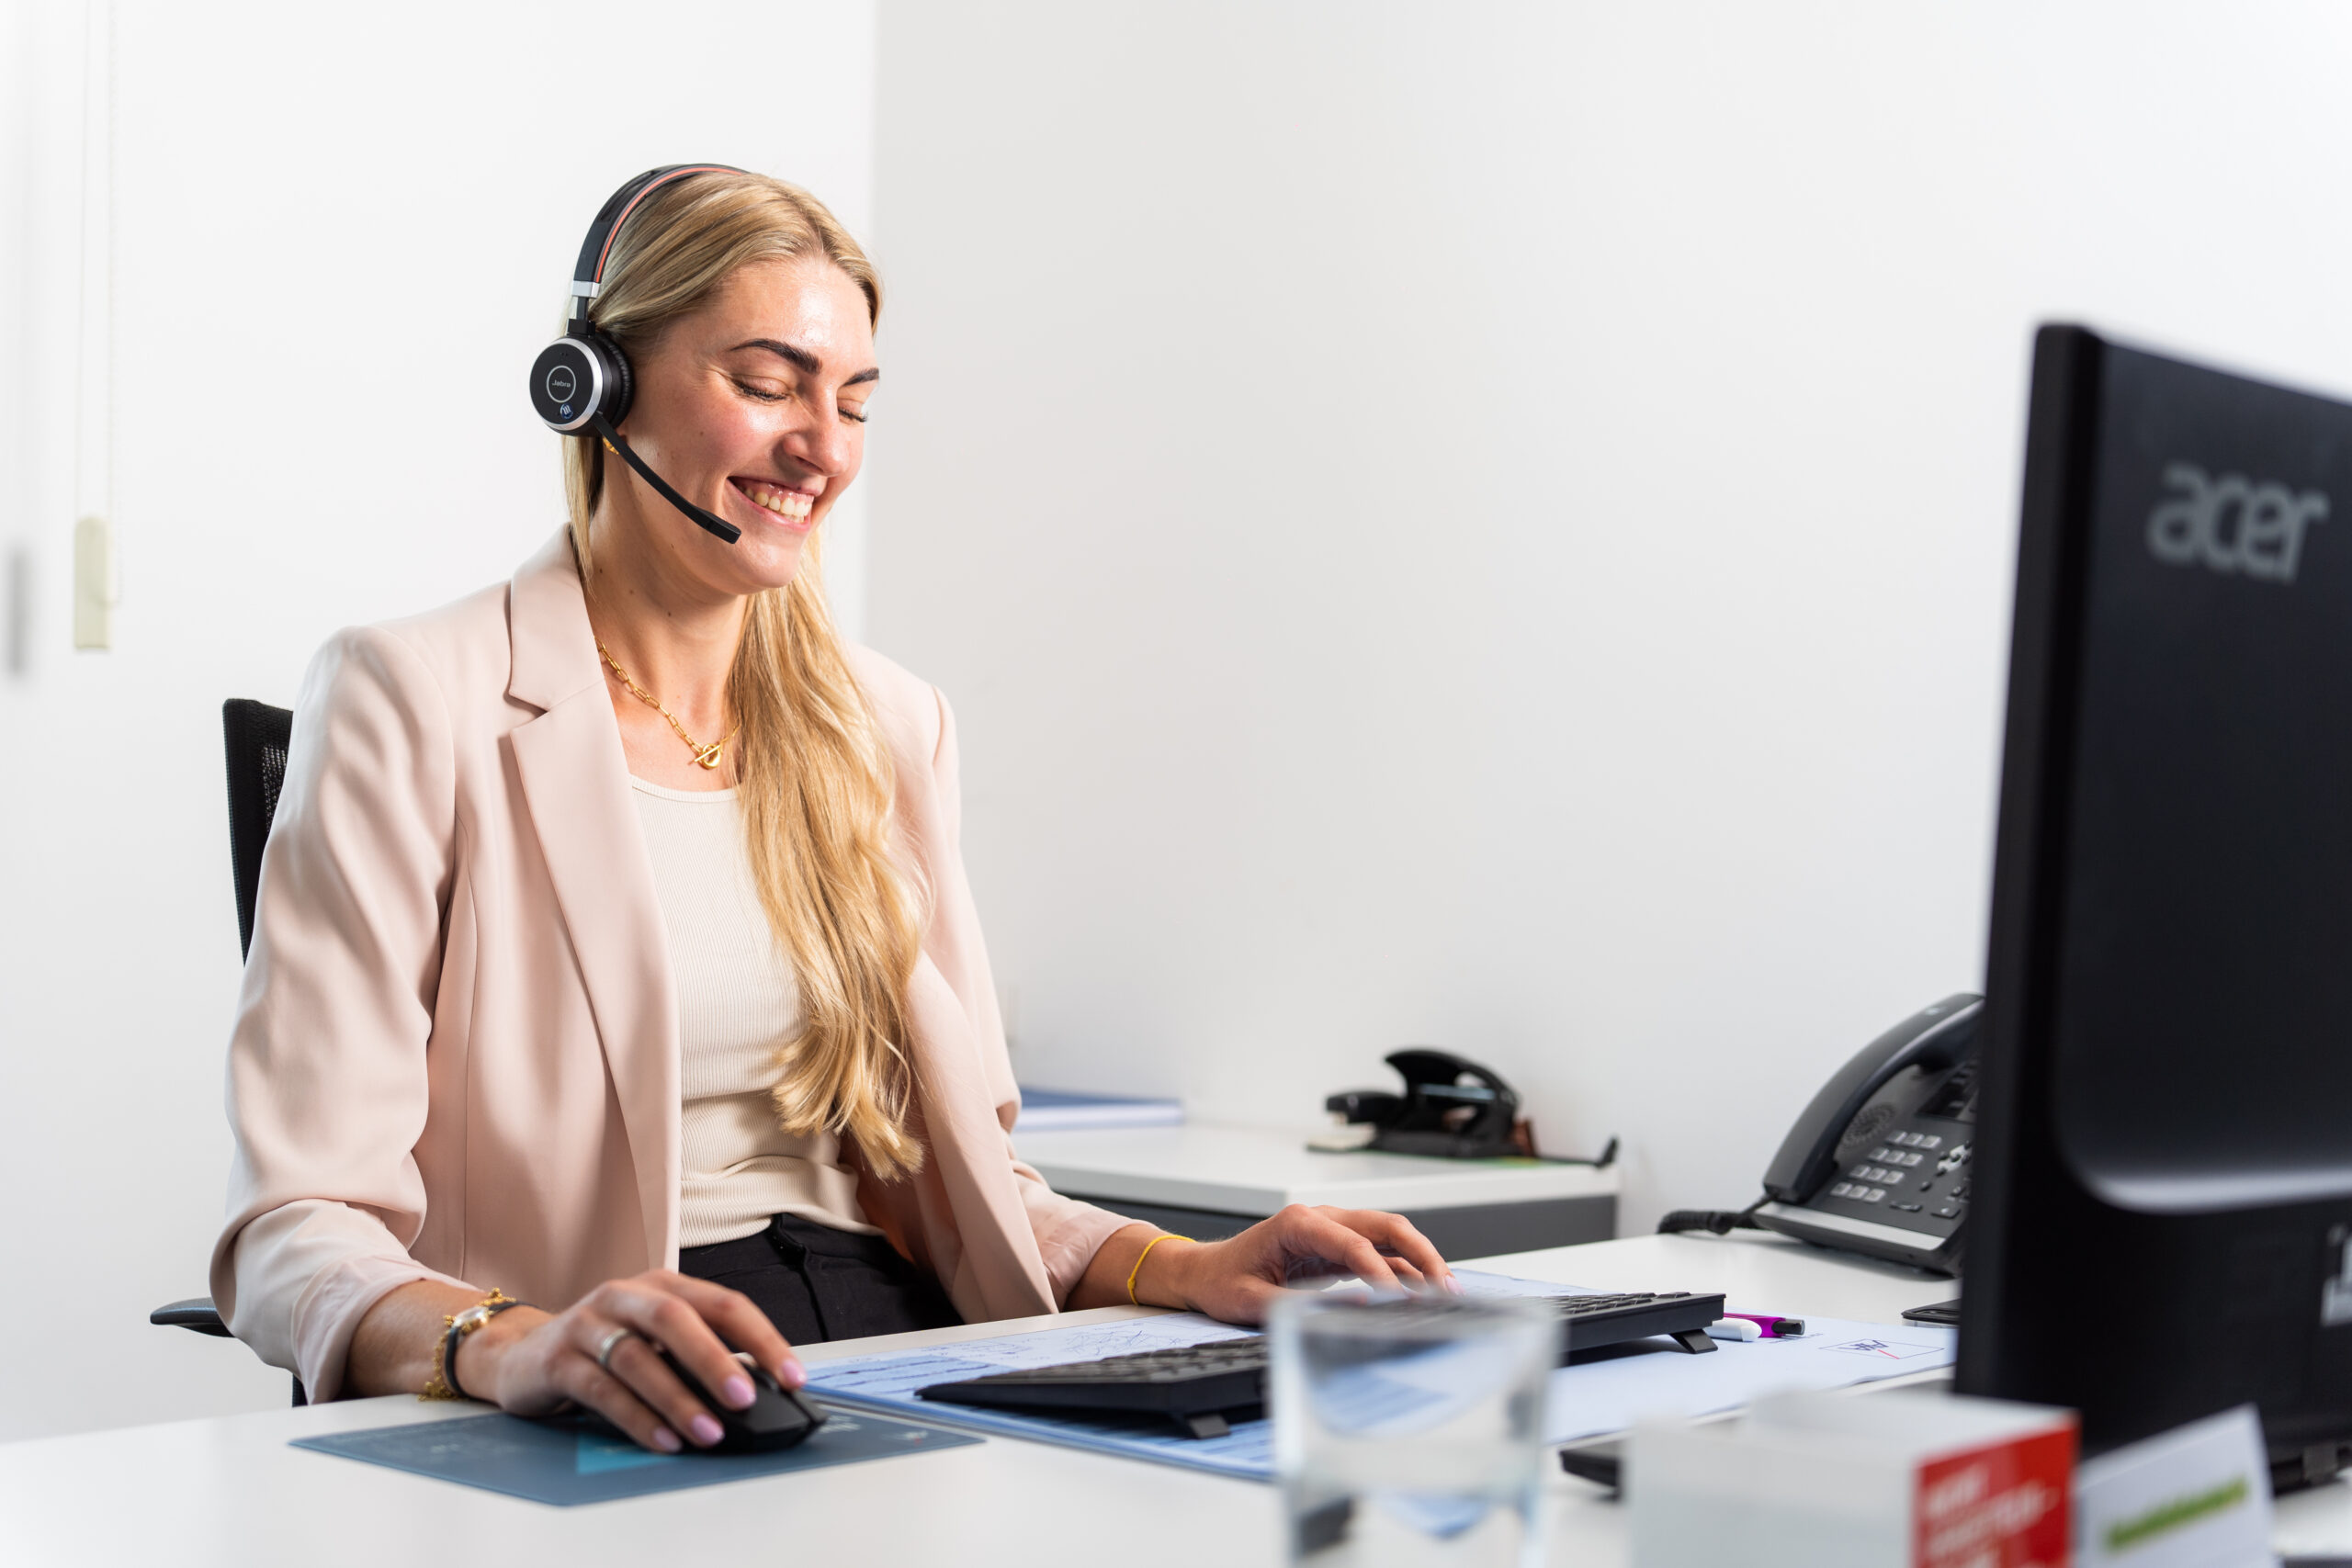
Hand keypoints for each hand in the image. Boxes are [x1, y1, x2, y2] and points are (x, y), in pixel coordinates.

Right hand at [458, 1270, 801, 1452]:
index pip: (724, 1304)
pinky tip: (663, 1440)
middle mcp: (625, 1295)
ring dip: (677, 1399)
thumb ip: (696, 1356)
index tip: (793, 1378)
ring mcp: (588, 1323)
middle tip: (745, 1400)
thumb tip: (756, 1394)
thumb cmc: (604, 1349)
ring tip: (707, 1433)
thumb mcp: (654, 1341)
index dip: (763, 1339)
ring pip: (637, 1357)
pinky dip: (636, 1417)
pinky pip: (601, 1389)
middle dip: (716, 1361)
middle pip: (677, 1319)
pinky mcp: (558, 1359)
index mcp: (663, 1285)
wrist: (521, 1356)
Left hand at [1140, 1205, 1454, 1324]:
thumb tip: (1350, 1310)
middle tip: (1445, 1287)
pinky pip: (1378, 1253)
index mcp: (1297, 1224)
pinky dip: (1403, 1270)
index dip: (1381, 1274)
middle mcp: (1320, 1219)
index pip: (1354, 1245)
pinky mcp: (1335, 1248)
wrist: (1205, 1272)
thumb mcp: (1251, 1302)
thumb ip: (1298, 1307)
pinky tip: (1421, 1292)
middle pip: (1384, 1226)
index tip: (1400, 1302)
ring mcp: (1331, 1231)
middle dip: (1421, 1253)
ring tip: (1445, 1292)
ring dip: (1419, 1259)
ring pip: (1388, 1236)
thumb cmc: (1222, 1281)